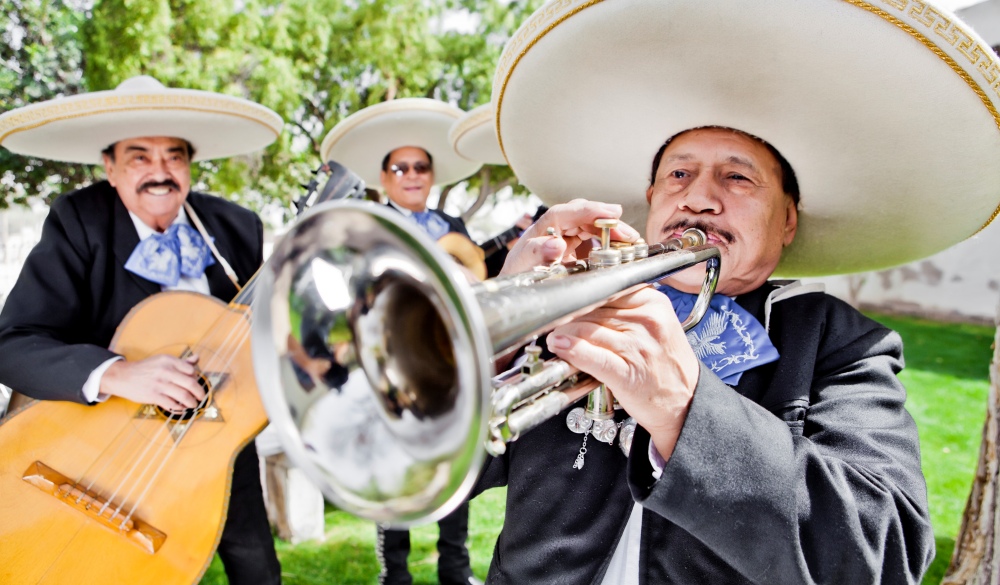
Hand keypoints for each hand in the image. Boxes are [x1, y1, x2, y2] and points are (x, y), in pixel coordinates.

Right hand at [101, 354, 205, 411]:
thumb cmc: (145, 369)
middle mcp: (165, 371)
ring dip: (192, 402)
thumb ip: (181, 362)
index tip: (197, 383)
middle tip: (201, 397)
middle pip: (190, 383)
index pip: (191, 370)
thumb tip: (197, 358)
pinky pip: (172, 405)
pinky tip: (182, 409)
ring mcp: (159, 384)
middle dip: (199, 392)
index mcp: (169, 361)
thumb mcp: (162, 361)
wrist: (122, 376)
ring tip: (193, 404)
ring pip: (183, 395)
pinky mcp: (153, 396)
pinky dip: (180, 408)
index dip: (197, 378)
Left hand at [499, 199, 639, 275]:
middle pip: (585, 215)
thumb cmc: (515, 278)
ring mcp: (565, 236)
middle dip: (608, 220)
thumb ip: (537, 253)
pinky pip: (592, 238)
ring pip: (591, 225)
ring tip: (630, 239)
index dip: (590, 210)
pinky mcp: (573, 247)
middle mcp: (555, 228)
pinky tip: (621, 246)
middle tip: (628, 233)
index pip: (568, 212)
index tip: (610, 213)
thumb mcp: (522, 267)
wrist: (513, 292)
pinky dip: (608, 240)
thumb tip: (557, 243)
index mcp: (542, 228)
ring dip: (612, 230)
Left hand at [546, 286, 698, 460]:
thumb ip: (623, 310)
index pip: (607, 288)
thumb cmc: (666, 365)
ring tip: (553, 335)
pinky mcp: (627, 372)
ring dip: (563, 332)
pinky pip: (592, 356)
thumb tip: (582, 300)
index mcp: (654, 303)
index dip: (581, 295)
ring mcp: (638, 347)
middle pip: (593, 308)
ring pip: (587, 329)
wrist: (687, 403)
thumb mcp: (655, 326)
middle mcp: (647, 321)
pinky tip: (558, 346)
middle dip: (569, 315)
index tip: (565, 299)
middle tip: (552, 320)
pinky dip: (571, 350)